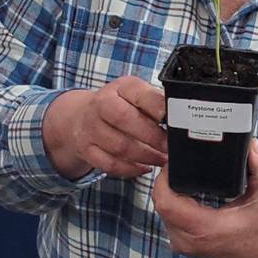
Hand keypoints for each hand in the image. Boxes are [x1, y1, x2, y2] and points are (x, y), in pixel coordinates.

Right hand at [43, 76, 166, 178]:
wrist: (80, 115)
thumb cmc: (119, 104)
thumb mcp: (136, 93)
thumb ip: (155, 101)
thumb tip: (178, 114)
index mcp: (121, 87)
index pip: (139, 94)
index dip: (156, 107)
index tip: (171, 119)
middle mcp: (102, 104)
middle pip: (125, 120)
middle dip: (152, 136)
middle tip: (169, 146)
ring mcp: (91, 128)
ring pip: (118, 146)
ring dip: (145, 156)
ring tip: (162, 159)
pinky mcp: (86, 150)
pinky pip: (109, 164)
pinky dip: (130, 169)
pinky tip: (145, 167)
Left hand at [152, 139, 257, 257]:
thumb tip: (251, 145)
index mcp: (204, 228)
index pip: (165, 201)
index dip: (164, 178)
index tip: (175, 161)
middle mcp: (189, 240)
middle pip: (160, 204)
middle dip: (166, 180)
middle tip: (179, 161)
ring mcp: (184, 245)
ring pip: (161, 212)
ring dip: (168, 191)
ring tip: (183, 173)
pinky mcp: (183, 245)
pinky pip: (168, 219)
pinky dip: (173, 202)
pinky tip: (186, 190)